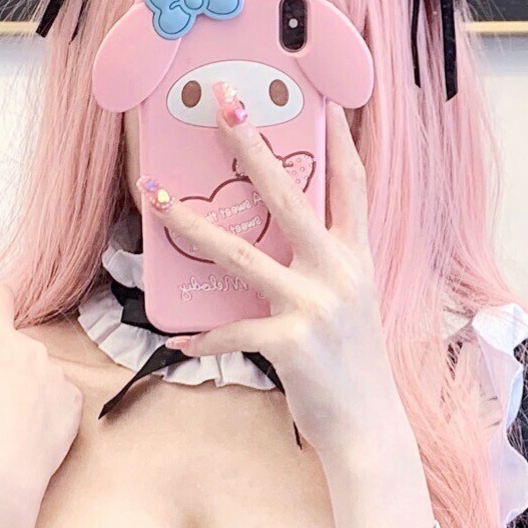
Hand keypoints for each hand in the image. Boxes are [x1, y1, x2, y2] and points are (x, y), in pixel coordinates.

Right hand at [0, 281, 81, 521]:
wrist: (1, 478)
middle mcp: (31, 349)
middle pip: (18, 342)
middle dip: (6, 360)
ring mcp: (56, 373)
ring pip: (40, 369)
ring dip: (29, 384)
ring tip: (13, 419)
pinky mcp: (74, 398)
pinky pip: (59, 392)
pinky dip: (48, 404)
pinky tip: (33, 428)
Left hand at [147, 93, 407, 460]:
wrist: (369, 429)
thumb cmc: (352, 368)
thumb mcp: (351, 307)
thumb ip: (323, 270)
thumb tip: (276, 247)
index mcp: (356, 259)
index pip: (352, 184)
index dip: (340, 137)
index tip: (323, 97)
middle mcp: (338, 273)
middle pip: (288, 195)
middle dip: (251, 145)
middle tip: (223, 104)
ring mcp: (314, 306)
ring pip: (240, 254)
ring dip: (192, 225)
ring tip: (158, 199)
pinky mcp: (290, 343)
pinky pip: (230, 331)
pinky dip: (201, 337)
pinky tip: (178, 341)